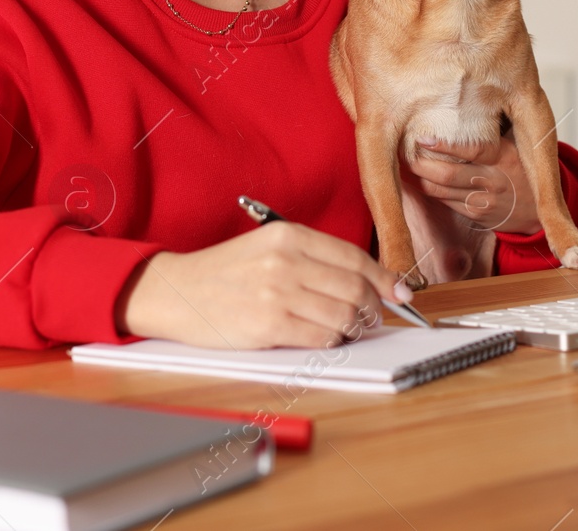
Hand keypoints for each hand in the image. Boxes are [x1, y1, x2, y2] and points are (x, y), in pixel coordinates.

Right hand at [118, 223, 410, 348]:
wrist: (176, 291)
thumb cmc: (225, 272)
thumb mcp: (268, 247)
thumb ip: (315, 260)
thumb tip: (372, 282)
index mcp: (289, 235)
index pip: (355, 258)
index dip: (385, 279)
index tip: (400, 293)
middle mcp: (286, 260)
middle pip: (355, 289)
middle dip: (371, 308)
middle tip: (368, 317)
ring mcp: (277, 293)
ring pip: (343, 316)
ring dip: (352, 328)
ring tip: (343, 329)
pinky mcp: (269, 325)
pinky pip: (322, 338)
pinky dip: (330, 342)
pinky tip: (320, 337)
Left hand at [404, 129, 542, 233]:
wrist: (536, 211)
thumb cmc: (519, 168)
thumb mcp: (515, 145)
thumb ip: (492, 127)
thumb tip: (464, 97)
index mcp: (504, 157)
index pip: (472, 150)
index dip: (444, 145)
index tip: (422, 137)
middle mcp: (493, 180)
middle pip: (448, 175)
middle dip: (420, 164)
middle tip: (401, 151)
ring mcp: (483, 201)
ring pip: (440, 191)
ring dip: (417, 178)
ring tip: (400, 164)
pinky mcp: (475, 214)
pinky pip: (443, 201)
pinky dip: (426, 190)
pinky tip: (412, 179)